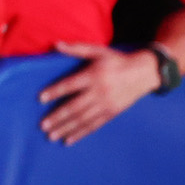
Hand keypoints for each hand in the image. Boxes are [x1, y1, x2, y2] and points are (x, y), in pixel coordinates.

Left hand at [37, 44, 159, 144]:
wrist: (143, 73)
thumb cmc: (116, 60)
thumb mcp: (98, 50)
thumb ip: (76, 48)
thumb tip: (56, 44)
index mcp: (93, 76)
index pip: (70, 85)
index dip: (55, 92)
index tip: (41, 98)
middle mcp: (99, 92)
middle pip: (75, 107)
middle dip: (58, 117)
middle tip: (43, 126)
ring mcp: (106, 105)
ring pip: (83, 120)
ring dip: (66, 129)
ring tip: (51, 136)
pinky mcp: (111, 114)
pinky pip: (94, 126)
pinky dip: (80, 134)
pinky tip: (68, 140)